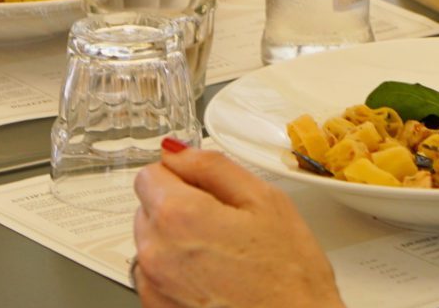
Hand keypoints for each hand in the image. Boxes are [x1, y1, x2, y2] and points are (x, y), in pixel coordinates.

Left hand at [132, 144, 343, 307]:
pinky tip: (214, 280)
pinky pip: (156, 277)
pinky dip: (177, 273)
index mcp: (179, 216)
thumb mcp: (265, 202)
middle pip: (148, 208)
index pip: (150, 173)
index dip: (180, 175)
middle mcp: (156, 253)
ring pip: (152, 243)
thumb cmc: (290, 279)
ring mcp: (154, 287)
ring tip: (223, 257)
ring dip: (177, 242)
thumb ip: (213, 166)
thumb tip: (178, 152)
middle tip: (225, 224)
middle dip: (179, 208)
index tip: (203, 187)